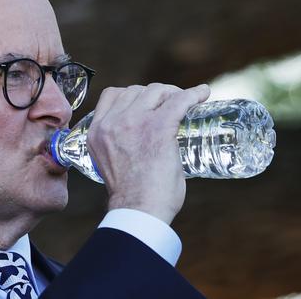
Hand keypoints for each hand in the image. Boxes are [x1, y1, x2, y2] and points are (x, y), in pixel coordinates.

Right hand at [86, 83, 209, 223]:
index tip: (147, 103)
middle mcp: (112, 122)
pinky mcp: (158, 127)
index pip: (112, 95)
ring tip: (184, 102)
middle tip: (171, 105)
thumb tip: (143, 144)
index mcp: (97, 132)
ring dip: (171, 93)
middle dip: (155, 94)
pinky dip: (194, 94)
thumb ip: (120, 148)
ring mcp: (134, 122)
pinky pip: (179, 100)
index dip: (132, 94)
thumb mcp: (110, 164)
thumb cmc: (133, 198)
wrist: (139, 211)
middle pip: (136, 90)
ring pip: (156, 91)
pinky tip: (203, 94)